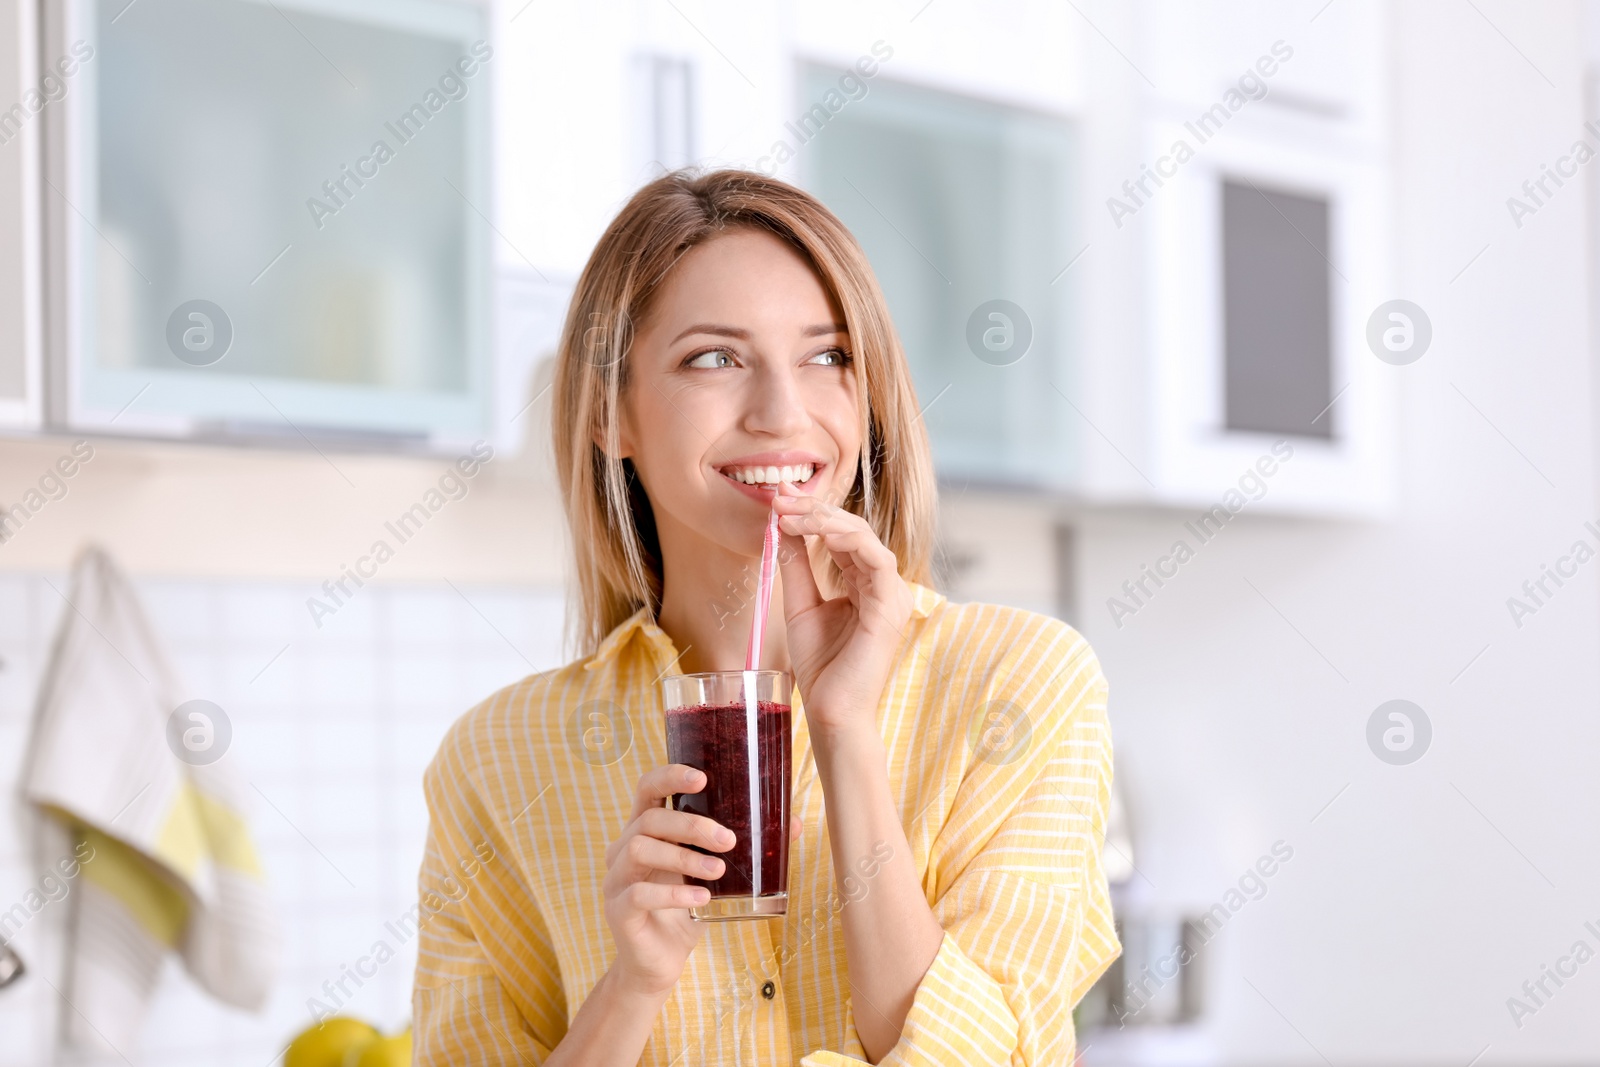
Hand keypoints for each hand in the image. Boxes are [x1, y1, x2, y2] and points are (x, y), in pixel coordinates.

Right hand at [602, 765, 733, 997]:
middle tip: (728, 841)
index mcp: (645, 830)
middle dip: (691, 825)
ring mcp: (616, 879)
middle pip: (649, 819)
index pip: (647, 788)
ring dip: (684, 857)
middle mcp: (623, 848)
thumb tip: (793, 823)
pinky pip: (639, 893)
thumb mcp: (717, 874)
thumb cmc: (689, 908)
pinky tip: (702, 900)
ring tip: (719, 871)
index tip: (702, 779)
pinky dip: (673, 894)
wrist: (661, 962)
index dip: (670, 776)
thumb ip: (745, 847)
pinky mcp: (617, 910)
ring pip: (640, 849)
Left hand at [772, 481, 912, 739]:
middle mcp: (883, 585)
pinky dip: (848, 540)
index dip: (810, 513)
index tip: (777, 498)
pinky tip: (819, 531)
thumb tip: (781, 526)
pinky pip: (876, 561)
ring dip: (826, 520)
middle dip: (814, 509)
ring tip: (790, 512)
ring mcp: (891, 595)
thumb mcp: (801, 605)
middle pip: (853, 530)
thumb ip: (797, 565)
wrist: (830, 711)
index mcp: (865, 583)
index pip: (841, 535)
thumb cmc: (821, 666)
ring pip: (865, 538)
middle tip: (780, 497)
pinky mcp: (891, 608)